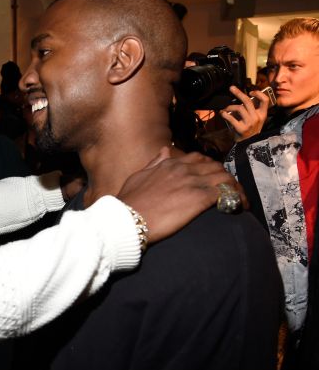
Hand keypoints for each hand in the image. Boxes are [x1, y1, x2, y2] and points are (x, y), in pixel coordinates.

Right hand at [117, 148, 244, 243]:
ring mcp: (192, 182)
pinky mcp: (199, 198)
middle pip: (215, 167)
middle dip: (225, 178)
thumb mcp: (138, 176)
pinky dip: (237, 199)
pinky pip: (227, 193)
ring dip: (235, 188)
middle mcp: (183, 169)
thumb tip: (165, 150)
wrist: (128, 219)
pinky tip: (240, 207)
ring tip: (239, 200)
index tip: (213, 178)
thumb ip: (154, 162)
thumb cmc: (129, 202)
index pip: (198, 158)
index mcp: (169, 164)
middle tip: (230, 191)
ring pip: (225, 178)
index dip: (209, 167)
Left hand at [220, 85, 268, 141]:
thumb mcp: (257, 120)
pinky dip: (224, 114)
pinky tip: (222, 113)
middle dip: (238, 93)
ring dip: (230, 107)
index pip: (265, 100)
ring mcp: (249, 123)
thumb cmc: (251, 130)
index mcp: (262, 115)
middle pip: (248, 101)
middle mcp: (257, 118)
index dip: (258, 93)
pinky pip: (231, 118)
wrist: (248, 145)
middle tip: (231, 88)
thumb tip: (243, 97)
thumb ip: (253, 110)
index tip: (250, 91)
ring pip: (239, 108)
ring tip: (226, 109)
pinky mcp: (241, 129)